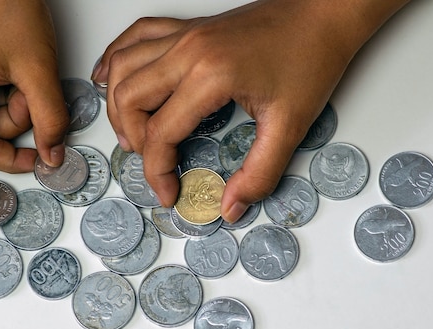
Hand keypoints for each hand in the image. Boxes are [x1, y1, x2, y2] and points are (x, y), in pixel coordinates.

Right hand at [0, 0, 69, 171]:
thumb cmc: (9, 4)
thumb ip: (50, 119)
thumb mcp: (39, 70)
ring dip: (16, 99)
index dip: (14, 159)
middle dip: (19, 111)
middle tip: (32, 82)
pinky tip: (14, 66)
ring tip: (22, 67)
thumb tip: (52, 155)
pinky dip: (7, 90)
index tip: (40, 159)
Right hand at [93, 0, 408, 221]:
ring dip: (118, 105)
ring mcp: (183, 34)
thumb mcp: (291, 126)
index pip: (161, 132)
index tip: (168, 191)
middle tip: (154, 162)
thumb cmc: (311, 58)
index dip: (158, 171)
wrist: (323, 13)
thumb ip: (260, 173)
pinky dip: (115, 60)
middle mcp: (188, 49)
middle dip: (133, 140)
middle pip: (129, 99)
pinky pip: (134, 37)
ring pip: (122, 68)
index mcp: (211, 74)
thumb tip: (231, 206)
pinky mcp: (186, 28)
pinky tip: (109, 78)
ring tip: (131, 134)